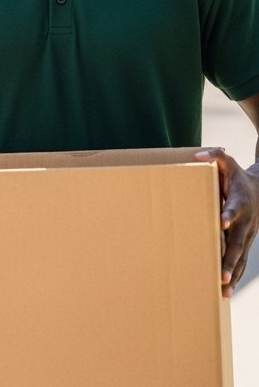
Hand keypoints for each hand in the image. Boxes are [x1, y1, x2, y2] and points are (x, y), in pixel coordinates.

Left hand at [196, 148, 258, 296]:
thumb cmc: (236, 176)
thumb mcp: (228, 162)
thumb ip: (215, 156)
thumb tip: (199, 155)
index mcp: (240, 202)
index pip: (234, 209)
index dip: (228, 215)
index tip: (221, 222)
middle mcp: (245, 222)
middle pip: (238, 243)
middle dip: (230, 259)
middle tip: (220, 273)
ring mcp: (247, 235)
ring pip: (241, 257)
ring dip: (232, 273)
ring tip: (222, 289)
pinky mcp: (245, 242)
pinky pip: (241, 261)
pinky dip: (234, 275)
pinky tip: (225, 291)